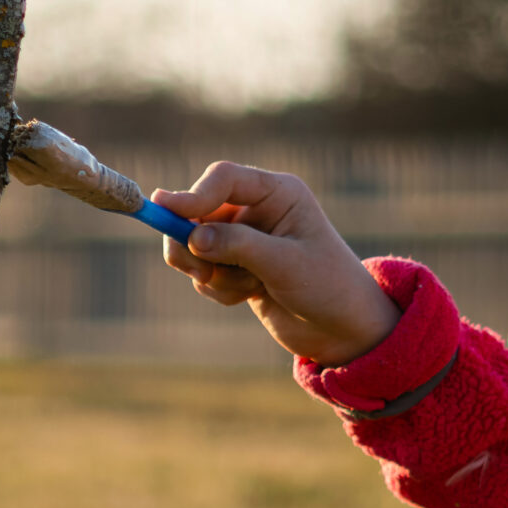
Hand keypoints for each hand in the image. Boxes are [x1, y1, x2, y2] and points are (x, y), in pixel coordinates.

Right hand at [155, 163, 400, 366]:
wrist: (340, 328)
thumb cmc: (326, 286)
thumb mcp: (284, 264)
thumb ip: (238, 246)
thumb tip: (191, 237)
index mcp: (277, 193)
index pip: (223, 179)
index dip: (193, 195)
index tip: (167, 212)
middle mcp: (256, 209)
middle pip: (196, 212)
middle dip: (192, 244)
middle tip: (200, 272)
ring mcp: (242, 238)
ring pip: (194, 246)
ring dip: (211, 273)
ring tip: (245, 288)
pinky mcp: (233, 266)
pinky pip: (202, 273)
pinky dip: (217, 290)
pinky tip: (248, 296)